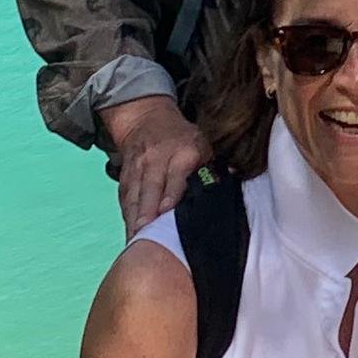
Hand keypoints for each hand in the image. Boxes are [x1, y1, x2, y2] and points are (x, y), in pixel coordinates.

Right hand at [104, 97, 211, 234]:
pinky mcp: (125, 176)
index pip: (175, 175)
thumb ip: (213, 167)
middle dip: (146, 211)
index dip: (169, 194)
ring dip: (134, 218)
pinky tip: (130, 233)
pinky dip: (126, 215)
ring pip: (134, 194)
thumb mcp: (202, 145)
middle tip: (144, 234)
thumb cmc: (182, 138)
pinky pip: (125, 197)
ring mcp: (138, 167)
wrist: (146, 118)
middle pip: (150, 188)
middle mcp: (156, 159)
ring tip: (135, 240)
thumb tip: (232, 177)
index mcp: (182, 152)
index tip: (165, 212)